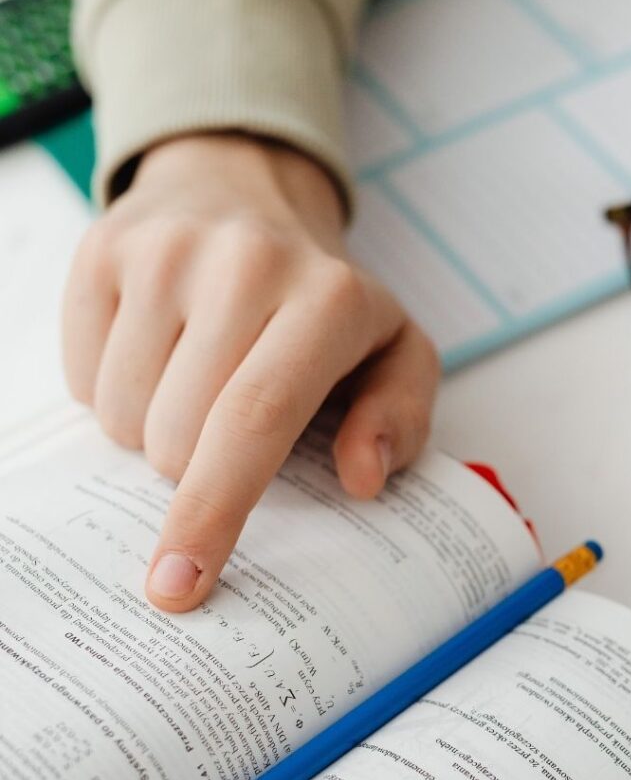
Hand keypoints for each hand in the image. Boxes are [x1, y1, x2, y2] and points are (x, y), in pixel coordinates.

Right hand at [63, 134, 439, 612]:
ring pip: (122, 414)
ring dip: (154, 429)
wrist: (248, 193)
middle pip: (177, 433)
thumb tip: (360, 478)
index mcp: (329, 301)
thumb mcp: (397, 355)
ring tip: (199, 381)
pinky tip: (161, 351)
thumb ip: (399, 419)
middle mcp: (245, 264)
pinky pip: (82, 377)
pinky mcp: (103, 246)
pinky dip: (116, 390)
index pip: (256, 420)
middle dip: (194, 470)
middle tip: (230, 429)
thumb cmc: (328, 303)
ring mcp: (165, 249)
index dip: (214, 512)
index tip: (180, 586)